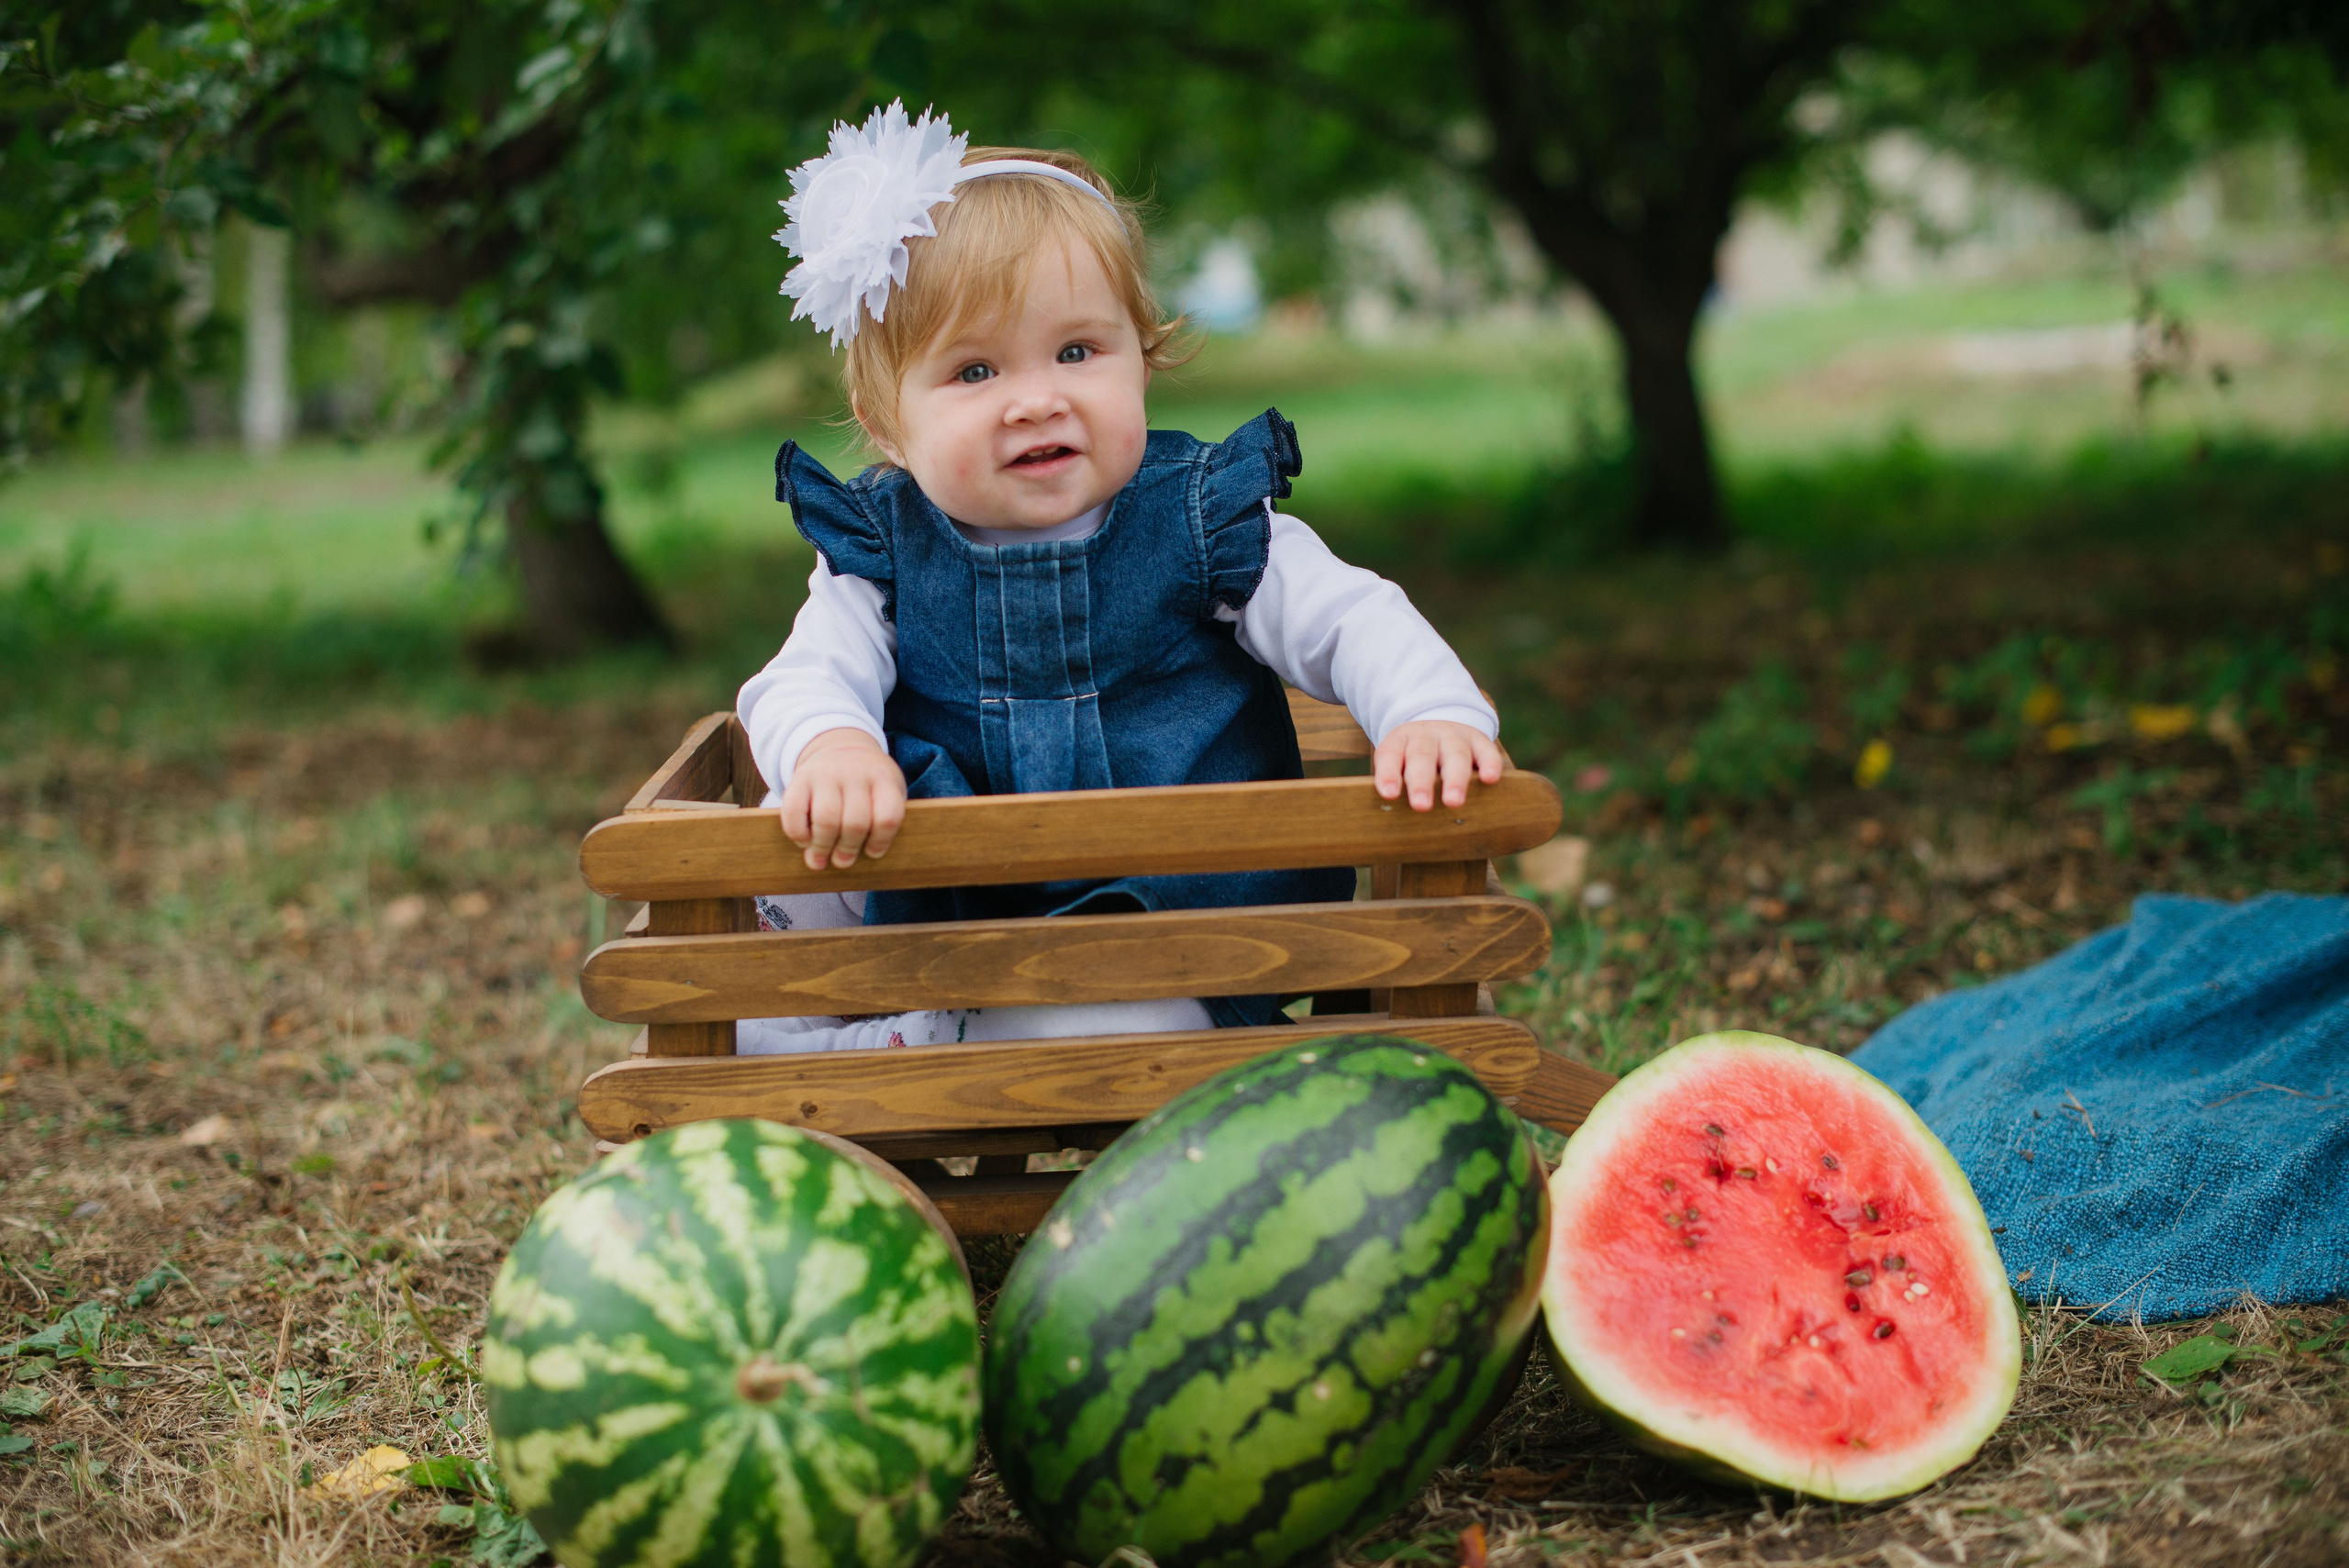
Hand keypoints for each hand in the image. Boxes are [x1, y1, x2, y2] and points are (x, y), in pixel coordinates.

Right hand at [780, 729, 906, 869]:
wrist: (843, 745)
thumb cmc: (868, 784)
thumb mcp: (885, 794)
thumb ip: (875, 827)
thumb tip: (843, 862)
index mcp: (884, 779)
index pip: (887, 817)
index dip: (880, 841)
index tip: (872, 852)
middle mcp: (856, 773)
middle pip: (855, 823)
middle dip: (847, 850)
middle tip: (842, 862)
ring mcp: (827, 773)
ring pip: (826, 819)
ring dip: (822, 846)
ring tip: (819, 860)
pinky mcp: (800, 777)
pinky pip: (794, 811)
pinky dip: (797, 833)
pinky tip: (804, 841)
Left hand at [1374, 719, 1505, 810]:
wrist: (1440, 721)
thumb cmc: (1414, 760)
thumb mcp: (1399, 764)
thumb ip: (1397, 788)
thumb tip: (1395, 829)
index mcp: (1400, 741)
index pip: (1390, 754)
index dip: (1389, 773)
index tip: (1389, 794)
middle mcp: (1426, 736)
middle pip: (1422, 756)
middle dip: (1421, 782)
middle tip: (1421, 806)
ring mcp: (1454, 737)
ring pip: (1455, 755)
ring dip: (1454, 779)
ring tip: (1453, 802)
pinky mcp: (1479, 741)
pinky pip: (1486, 751)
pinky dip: (1489, 764)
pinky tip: (1489, 779)